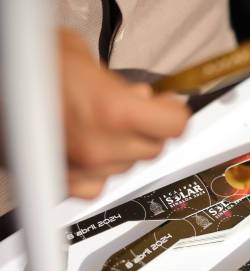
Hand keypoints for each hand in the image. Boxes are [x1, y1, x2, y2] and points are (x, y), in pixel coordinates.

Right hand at [59, 29, 189, 198]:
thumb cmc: (27, 65)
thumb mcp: (83, 57)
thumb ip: (124, 85)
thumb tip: (145, 99)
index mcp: (112, 110)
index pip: (174, 126)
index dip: (174, 112)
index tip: (169, 107)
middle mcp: (100, 146)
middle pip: (153, 148)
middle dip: (147, 129)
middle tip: (131, 112)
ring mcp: (81, 168)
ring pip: (128, 168)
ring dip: (122, 149)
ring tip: (97, 125)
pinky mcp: (62, 183)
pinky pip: (98, 187)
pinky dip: (98, 172)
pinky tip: (86, 150)